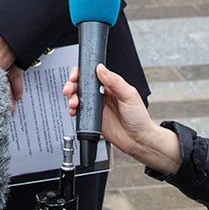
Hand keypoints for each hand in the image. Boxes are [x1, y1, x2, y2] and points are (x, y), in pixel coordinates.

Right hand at [64, 63, 179, 173]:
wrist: (138, 140)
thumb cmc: (139, 118)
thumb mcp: (129, 95)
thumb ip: (114, 81)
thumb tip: (101, 69)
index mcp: (112, 85)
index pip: (93, 74)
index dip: (82, 73)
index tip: (76, 76)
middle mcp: (103, 94)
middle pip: (82, 85)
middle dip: (72, 85)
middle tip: (69, 89)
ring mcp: (97, 107)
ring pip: (78, 97)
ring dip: (72, 98)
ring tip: (73, 103)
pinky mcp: (93, 119)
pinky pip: (79, 112)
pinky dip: (73, 111)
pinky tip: (74, 111)